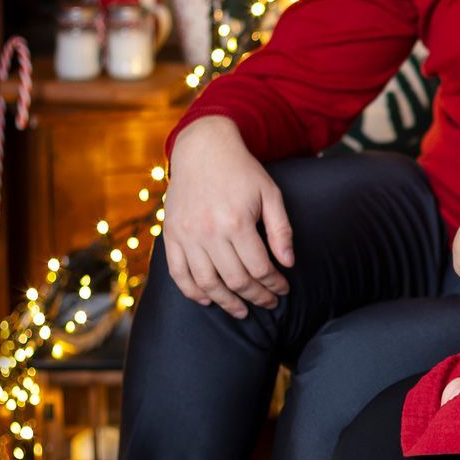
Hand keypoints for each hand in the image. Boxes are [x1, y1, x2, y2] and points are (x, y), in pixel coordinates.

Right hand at [163, 117, 294, 318]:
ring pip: (207, 283)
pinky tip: (209, 300)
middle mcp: (209, 232)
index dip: (274, 284)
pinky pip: (178, 274)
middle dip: (257, 296)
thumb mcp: (270, 194)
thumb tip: (288, 263)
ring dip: (226, 303)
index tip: (283, 290)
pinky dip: (193, 292)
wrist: (203, 148)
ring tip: (242, 311)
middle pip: (235, 280)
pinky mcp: (171, 235)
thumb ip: (281, 230)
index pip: (259, 268)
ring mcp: (187, 235)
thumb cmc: (242, 171)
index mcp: (237, 222)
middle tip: (269, 303)